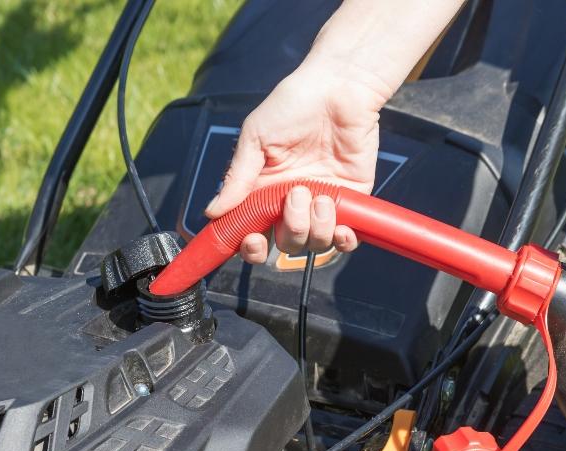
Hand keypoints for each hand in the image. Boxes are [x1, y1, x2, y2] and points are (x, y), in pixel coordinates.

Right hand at [205, 61, 387, 262]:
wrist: (339, 87)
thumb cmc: (293, 105)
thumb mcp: (255, 138)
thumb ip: (237, 178)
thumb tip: (212, 213)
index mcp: (264, 192)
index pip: (253, 233)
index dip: (250, 247)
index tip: (252, 240)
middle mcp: (292, 204)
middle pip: (287, 246)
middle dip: (290, 230)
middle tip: (294, 196)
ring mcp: (323, 204)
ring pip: (316, 245)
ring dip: (316, 228)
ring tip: (320, 196)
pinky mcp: (352, 200)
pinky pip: (347, 238)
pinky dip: (344, 241)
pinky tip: (342, 227)